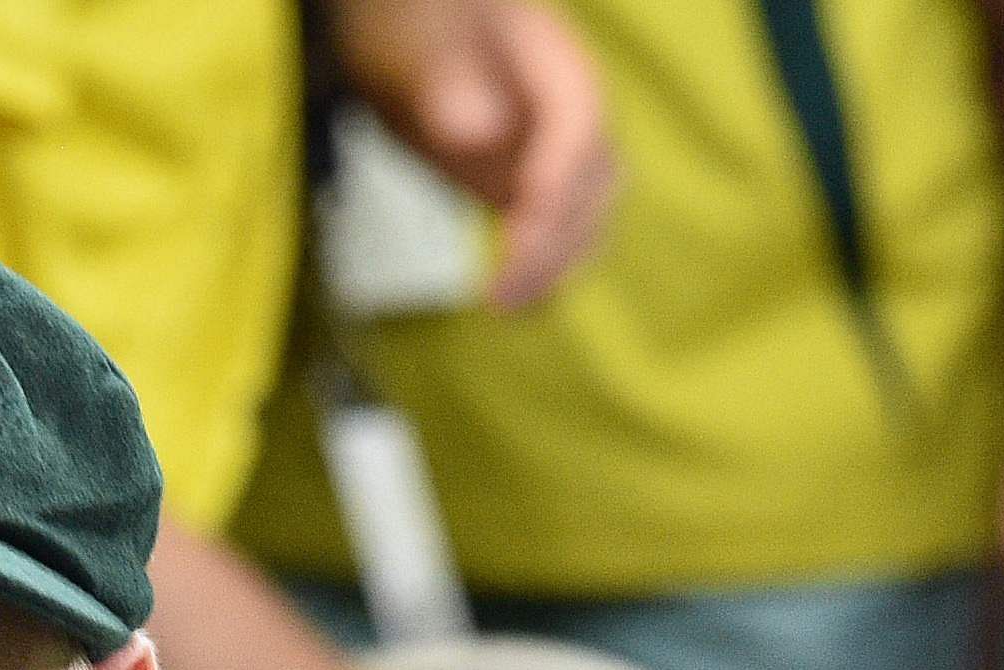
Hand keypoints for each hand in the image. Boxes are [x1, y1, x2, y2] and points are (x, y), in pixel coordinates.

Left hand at [331, 0, 622, 305]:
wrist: (409, 29)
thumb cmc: (416, 20)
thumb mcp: (421, 41)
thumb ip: (448, 81)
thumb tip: (477, 130)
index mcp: (555, 61)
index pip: (579, 124)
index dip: (558, 178)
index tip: (524, 223)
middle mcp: (570, 109)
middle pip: (594, 181)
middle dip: (555, 239)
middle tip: (505, 288)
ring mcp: (556, 151)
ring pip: (586, 217)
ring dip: (555, 266)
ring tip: (509, 306)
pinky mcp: (531, 186)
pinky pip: (556, 234)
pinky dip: (542, 271)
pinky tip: (515, 305)